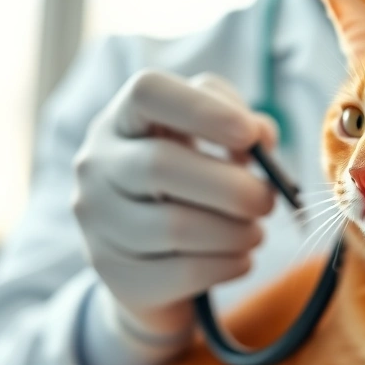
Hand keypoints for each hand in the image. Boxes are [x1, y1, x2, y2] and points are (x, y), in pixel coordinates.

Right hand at [73, 70, 277, 336]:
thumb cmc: (192, 185)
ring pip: (174, 227)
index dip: (203, 110)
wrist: (154, 259)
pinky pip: (182, 272)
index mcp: (124, 119)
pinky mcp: (113, 272)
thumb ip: (243, 127)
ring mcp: (97, 221)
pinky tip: (241, 259)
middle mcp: (97, 164)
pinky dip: (228, 266)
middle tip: (268, 200)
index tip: (250, 135)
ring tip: (254, 232)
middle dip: (232, 187)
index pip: (148, 92)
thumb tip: (262, 136)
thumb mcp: (213, 144)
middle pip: (161, 165)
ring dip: (235, 232)